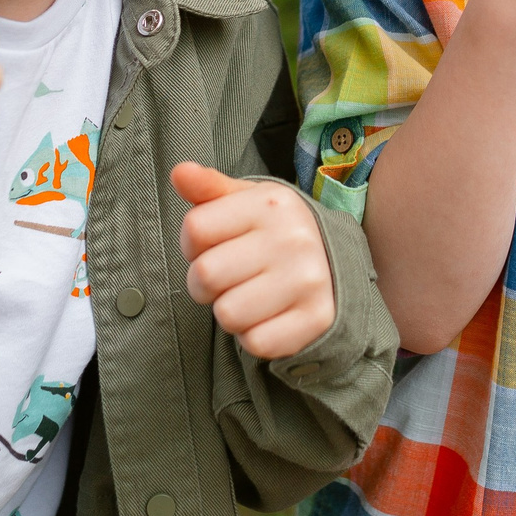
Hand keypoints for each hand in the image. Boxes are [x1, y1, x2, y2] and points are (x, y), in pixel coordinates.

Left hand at [173, 162, 335, 359]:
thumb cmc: (275, 232)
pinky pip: (255, 343)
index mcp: (271, 203)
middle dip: (206, 284)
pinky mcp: (317, 319)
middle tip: (231, 277)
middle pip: (204, 274)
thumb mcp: (246, 201)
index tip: (213, 246)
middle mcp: (294, 239)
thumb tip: (179, 172)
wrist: (336, 264)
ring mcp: (308, 280)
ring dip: (231, 312)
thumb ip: (208, 187)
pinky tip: (270, 317)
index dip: (192, 244)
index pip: (194, 228)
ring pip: (227, 314)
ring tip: (251, 296)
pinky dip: (255, 336)